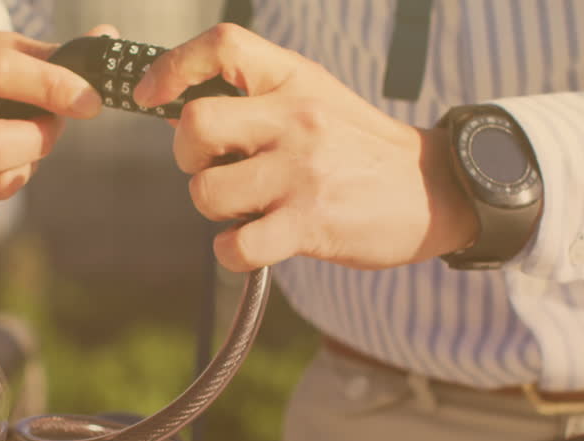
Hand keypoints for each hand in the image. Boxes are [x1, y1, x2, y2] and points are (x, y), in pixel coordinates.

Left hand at [132, 24, 477, 271]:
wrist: (432, 190)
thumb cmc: (358, 149)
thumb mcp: (313, 100)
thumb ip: (255, 99)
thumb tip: (176, 109)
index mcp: (293, 80)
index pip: (222, 45)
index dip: (172, 67)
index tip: (151, 95)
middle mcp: (296, 118)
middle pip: (195, 126)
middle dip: (189, 158)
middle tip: (215, 170)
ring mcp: (302, 171)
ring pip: (207, 192)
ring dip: (214, 210)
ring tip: (248, 208)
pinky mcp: (310, 223)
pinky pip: (235, 245)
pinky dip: (232, 252)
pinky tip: (254, 244)